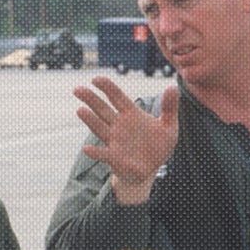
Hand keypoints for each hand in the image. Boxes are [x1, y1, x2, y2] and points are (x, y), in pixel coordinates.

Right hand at [74, 77, 178, 203]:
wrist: (150, 170)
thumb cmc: (157, 146)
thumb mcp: (169, 127)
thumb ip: (170, 108)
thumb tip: (172, 87)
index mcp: (131, 115)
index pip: (117, 97)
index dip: (107, 87)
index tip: (95, 79)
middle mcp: (119, 125)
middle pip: (102, 109)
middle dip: (90, 99)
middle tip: (77, 89)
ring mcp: (114, 141)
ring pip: (100, 128)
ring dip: (90, 120)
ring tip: (80, 110)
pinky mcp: (114, 157)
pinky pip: (103, 153)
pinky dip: (96, 152)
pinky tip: (87, 149)